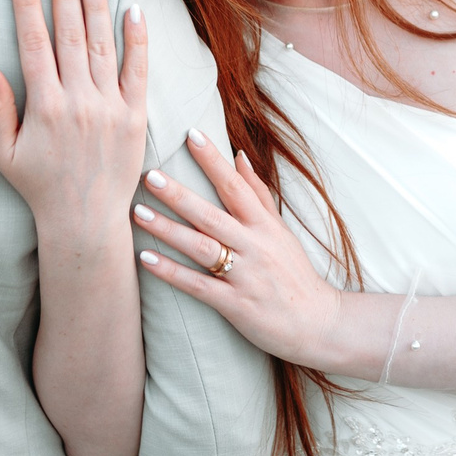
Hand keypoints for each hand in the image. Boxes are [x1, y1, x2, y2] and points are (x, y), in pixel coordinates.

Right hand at [0, 0, 150, 230]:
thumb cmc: (39, 187)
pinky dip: (137, 39)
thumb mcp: (4, 154)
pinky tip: (133, 10)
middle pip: (70, 35)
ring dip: (96, 5)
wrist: (85, 221)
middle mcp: (78, 101)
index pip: (34, 44)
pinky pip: (137, 70)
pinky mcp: (135, 116)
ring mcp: (109, 107)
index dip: (28, 6)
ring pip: (102, 45)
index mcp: (44, 107)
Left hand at [135, 131, 350, 370]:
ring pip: (201, 247)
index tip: (191, 134)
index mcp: (265, 225)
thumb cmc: (294, 273)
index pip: (236, 185)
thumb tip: (239, 155)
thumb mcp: (281, 230)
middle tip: (149, 175)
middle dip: (179, 194)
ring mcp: (245, 275)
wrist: (317, 322)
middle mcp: (254, 246)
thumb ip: (258, 194)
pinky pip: (198, 286)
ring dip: (168, 230)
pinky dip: (172, 272)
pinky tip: (146, 259)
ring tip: (138, 213)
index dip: (214, 160)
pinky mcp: (236, 304)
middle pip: (212, 214)